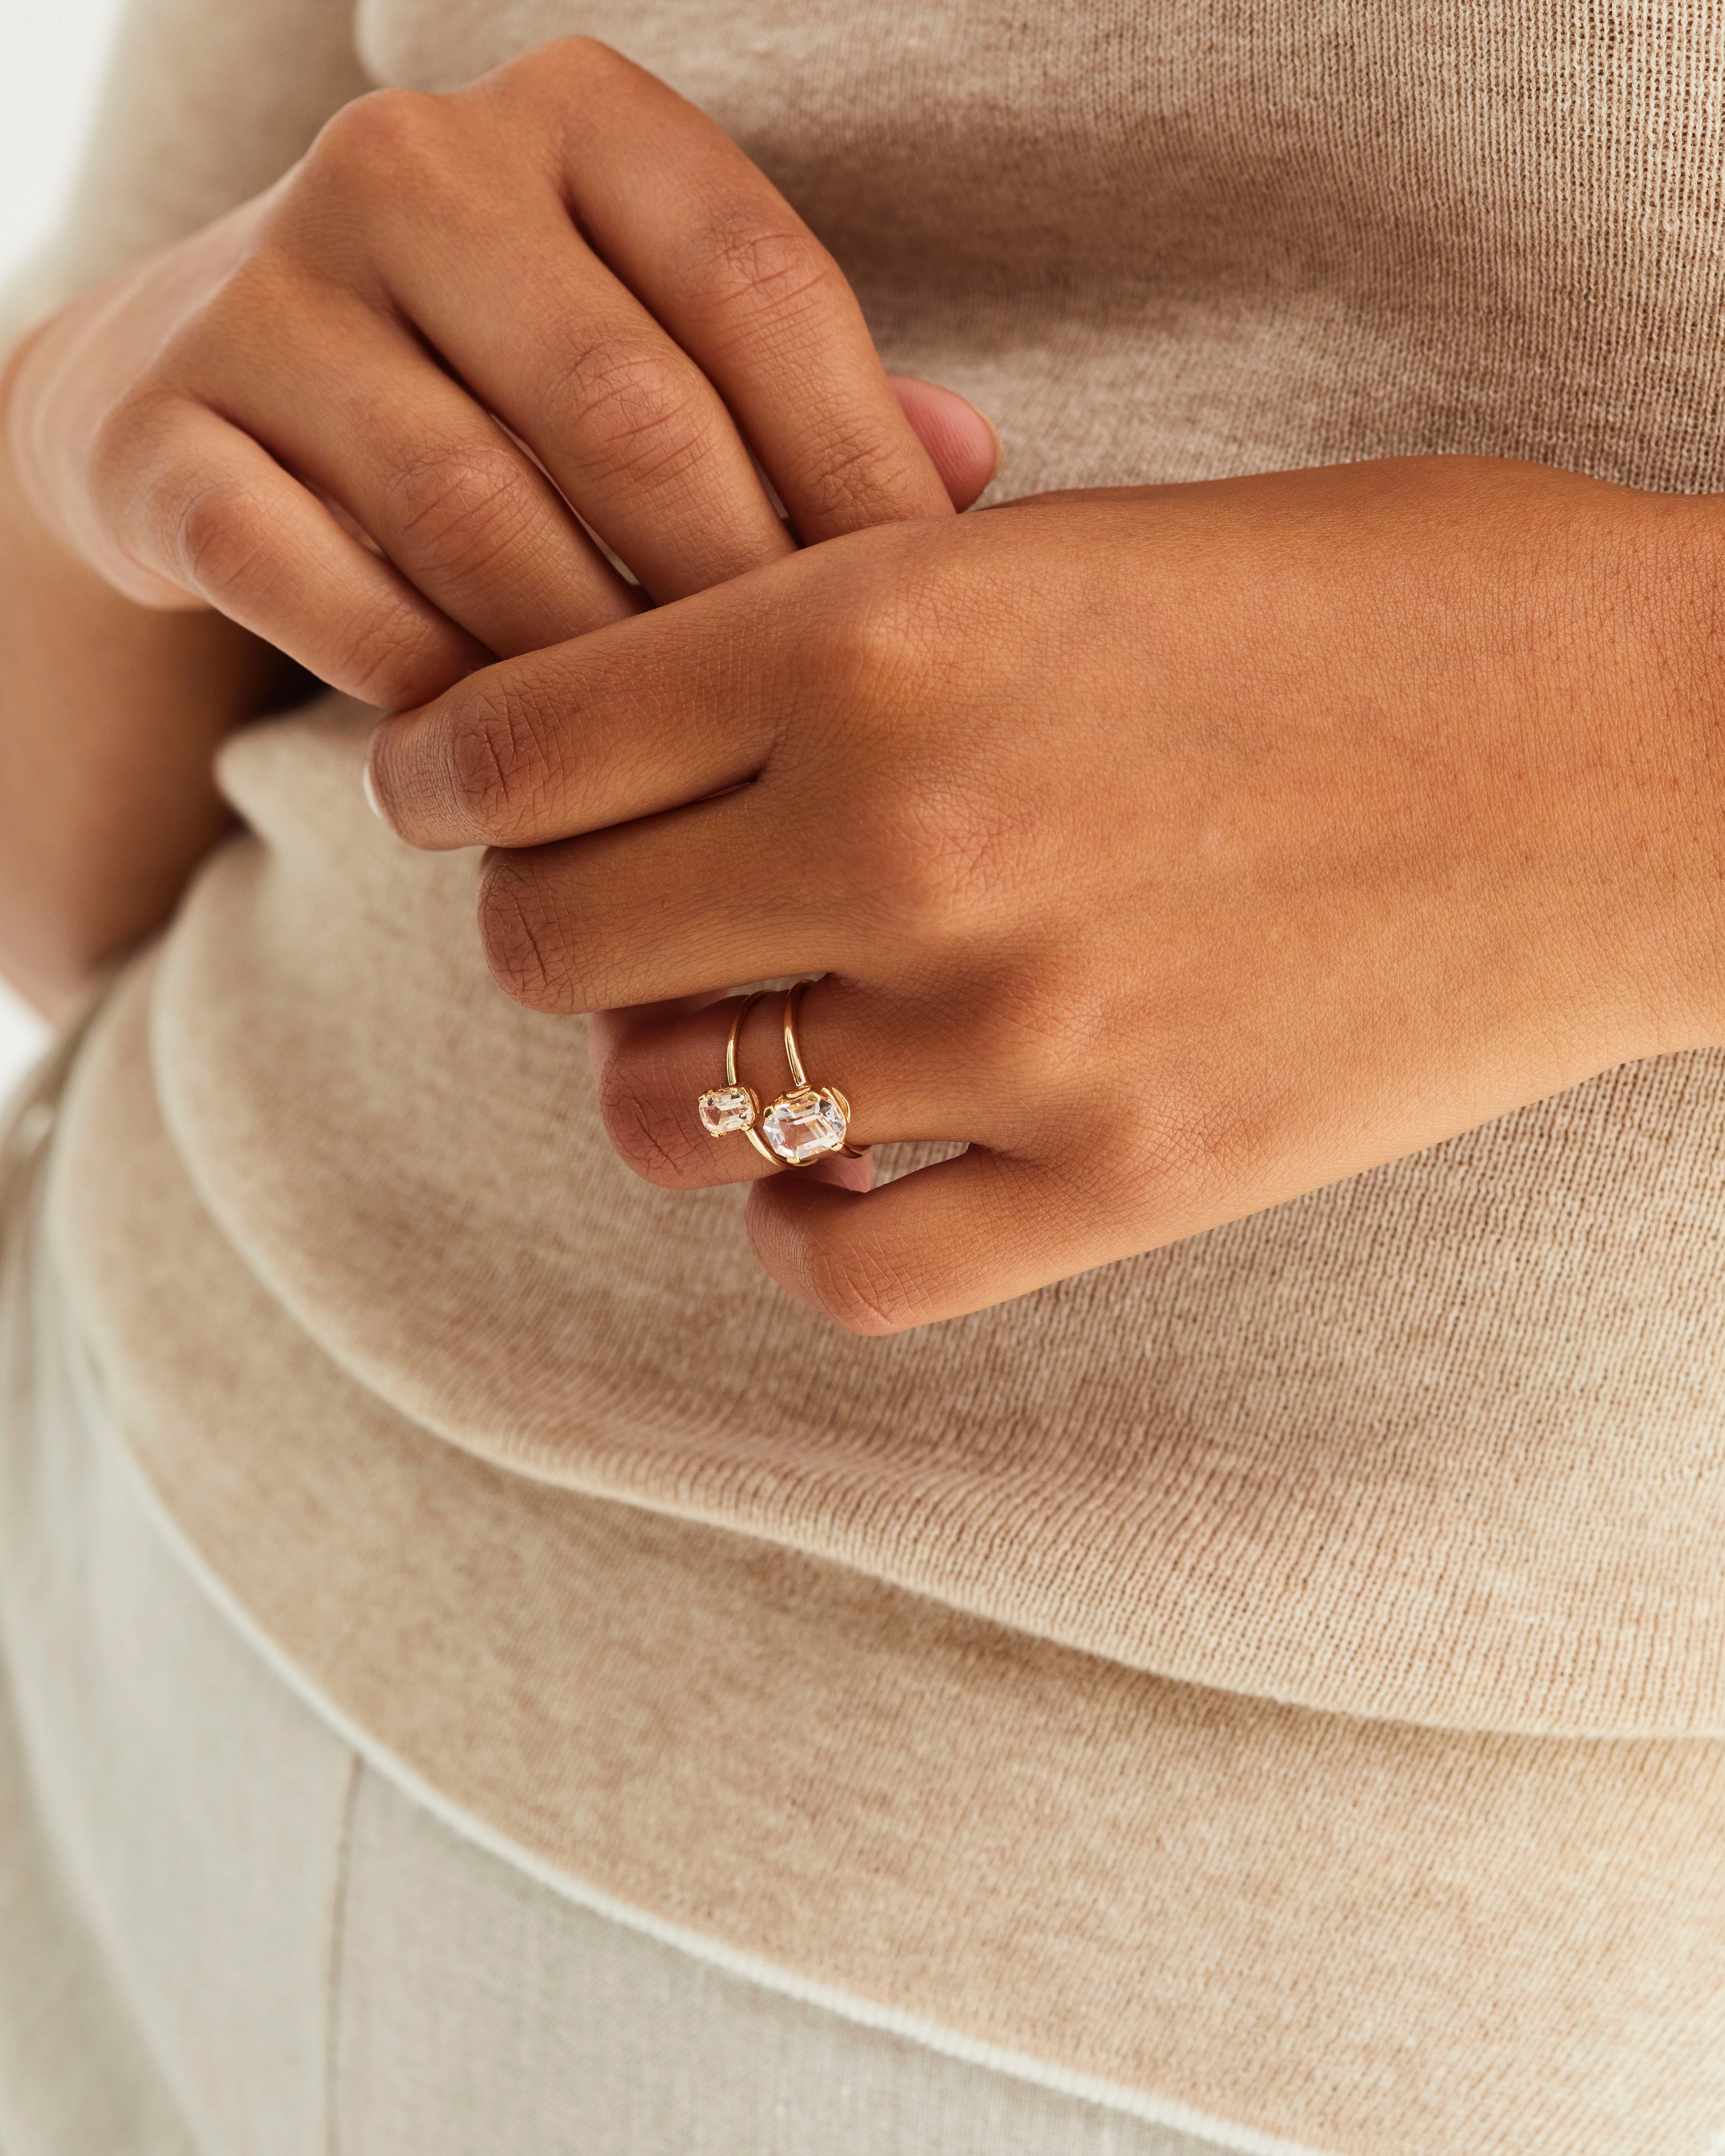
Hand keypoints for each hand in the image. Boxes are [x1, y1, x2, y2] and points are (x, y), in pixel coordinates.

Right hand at [3, 37, 992, 710]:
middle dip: (730, 591)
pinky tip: (501, 757)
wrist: (207, 382)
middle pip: (625, 408)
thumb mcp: (653, 341)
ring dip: (584, 667)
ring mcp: (266, 288)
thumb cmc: (497, 382)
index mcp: (570, 116)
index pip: (757, 283)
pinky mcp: (159, 432)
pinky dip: (423, 687)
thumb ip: (799, 393)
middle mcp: (409, 165)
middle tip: (804, 729)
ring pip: (472, 512)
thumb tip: (967, 470)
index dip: (854, 468)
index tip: (925, 622)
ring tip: (668, 767)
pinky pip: (316, 588)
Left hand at [366, 456, 1724, 1329]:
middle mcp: (912, 840)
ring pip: (666, 1122)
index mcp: (882, 633)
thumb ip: (853, 634)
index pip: (513, 747)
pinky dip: (805, 1227)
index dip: (448, 778)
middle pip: (550, 949)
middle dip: (557, 925)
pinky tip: (851, 1166)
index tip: (460, 797)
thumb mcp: (1080, 545)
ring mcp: (1013, 1035)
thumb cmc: (1387, 605)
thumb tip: (667, 727)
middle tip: (635, 904)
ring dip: (671, 1080)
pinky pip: (838, 1271)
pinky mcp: (1122, 1182)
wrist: (1658, 753)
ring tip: (750, 1034)